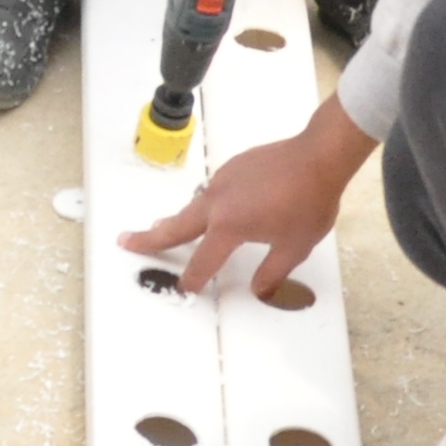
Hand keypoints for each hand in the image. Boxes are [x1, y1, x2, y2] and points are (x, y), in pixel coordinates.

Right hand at [122, 95, 377, 297]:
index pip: (203, 261)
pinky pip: (212, 191)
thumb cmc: (309, 202)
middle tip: (126, 241)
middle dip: (150, 236)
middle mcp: (218, 201)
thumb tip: (259, 289)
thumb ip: (272, 272)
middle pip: (176, 225)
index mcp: (228, 226)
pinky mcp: (234, 167)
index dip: (192, 279)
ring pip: (193, 206)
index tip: (184, 288)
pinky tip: (215, 208)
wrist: (320, 156)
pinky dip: (205, 204)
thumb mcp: (294, 247)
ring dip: (177, 219)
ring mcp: (223, 180)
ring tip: (163, 227)